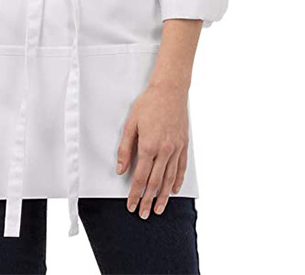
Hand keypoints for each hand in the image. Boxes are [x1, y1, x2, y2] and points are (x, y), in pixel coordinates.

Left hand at [116, 81, 188, 218]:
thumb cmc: (149, 104)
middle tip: (143, 213)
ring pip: (170, 179)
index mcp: (149, 146)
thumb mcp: (131, 123)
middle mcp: (164, 150)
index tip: (131, 204)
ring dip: (163, 196)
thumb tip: (121, 168)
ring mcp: (176, 149)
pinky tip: (174, 190)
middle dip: (147, 200)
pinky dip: (177, 181)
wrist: (170, 90)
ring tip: (158, 209)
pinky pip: (181, 168)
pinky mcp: (183, 145)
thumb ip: (125, 148)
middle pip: (155, 182)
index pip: (140, 177)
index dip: (135, 193)